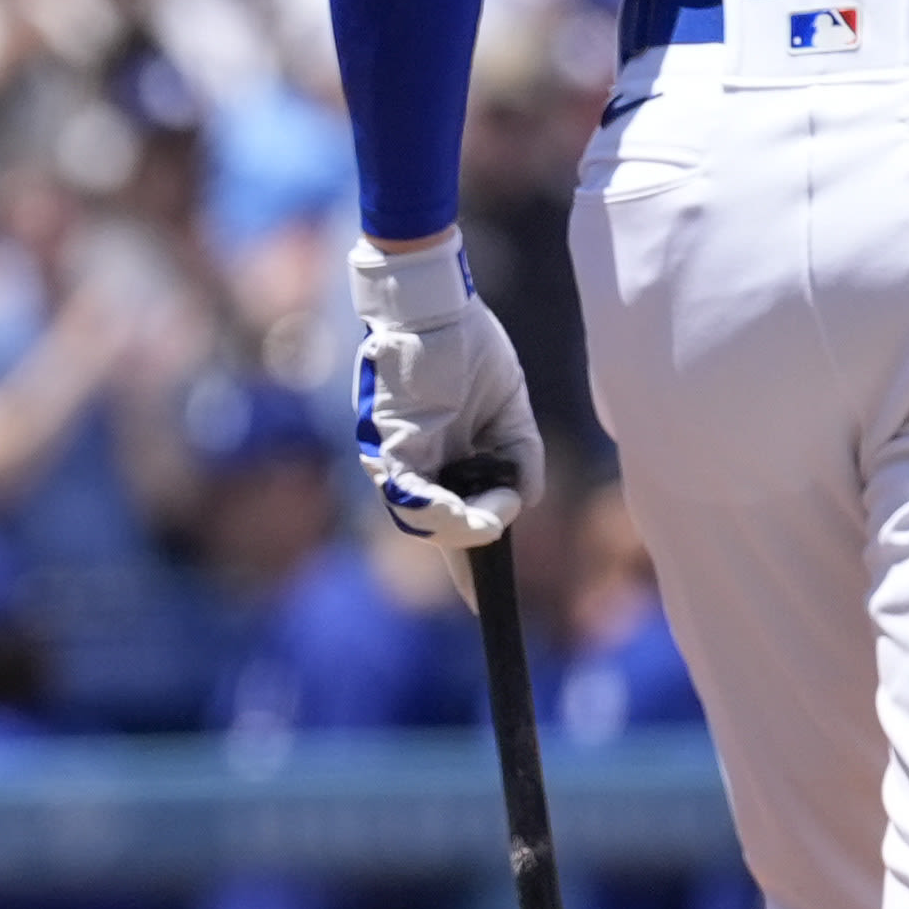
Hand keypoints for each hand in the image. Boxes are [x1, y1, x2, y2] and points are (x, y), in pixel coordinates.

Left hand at [349, 235, 537, 543]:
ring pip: (423, 522)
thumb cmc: (470, 349)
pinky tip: (472, 512)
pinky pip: (407, 497)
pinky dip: (439, 514)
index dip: (467, 566)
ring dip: (465, 526)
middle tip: (505, 521)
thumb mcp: (511, 413)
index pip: (450, 522)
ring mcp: (394, 460)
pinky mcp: (386, 446)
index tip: (481, 604)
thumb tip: (521, 504)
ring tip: (497, 509)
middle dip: (474, 542)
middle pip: (438, 529)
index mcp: (440, 461)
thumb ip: (522, 461)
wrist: (439, 304)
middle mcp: (412, 467)